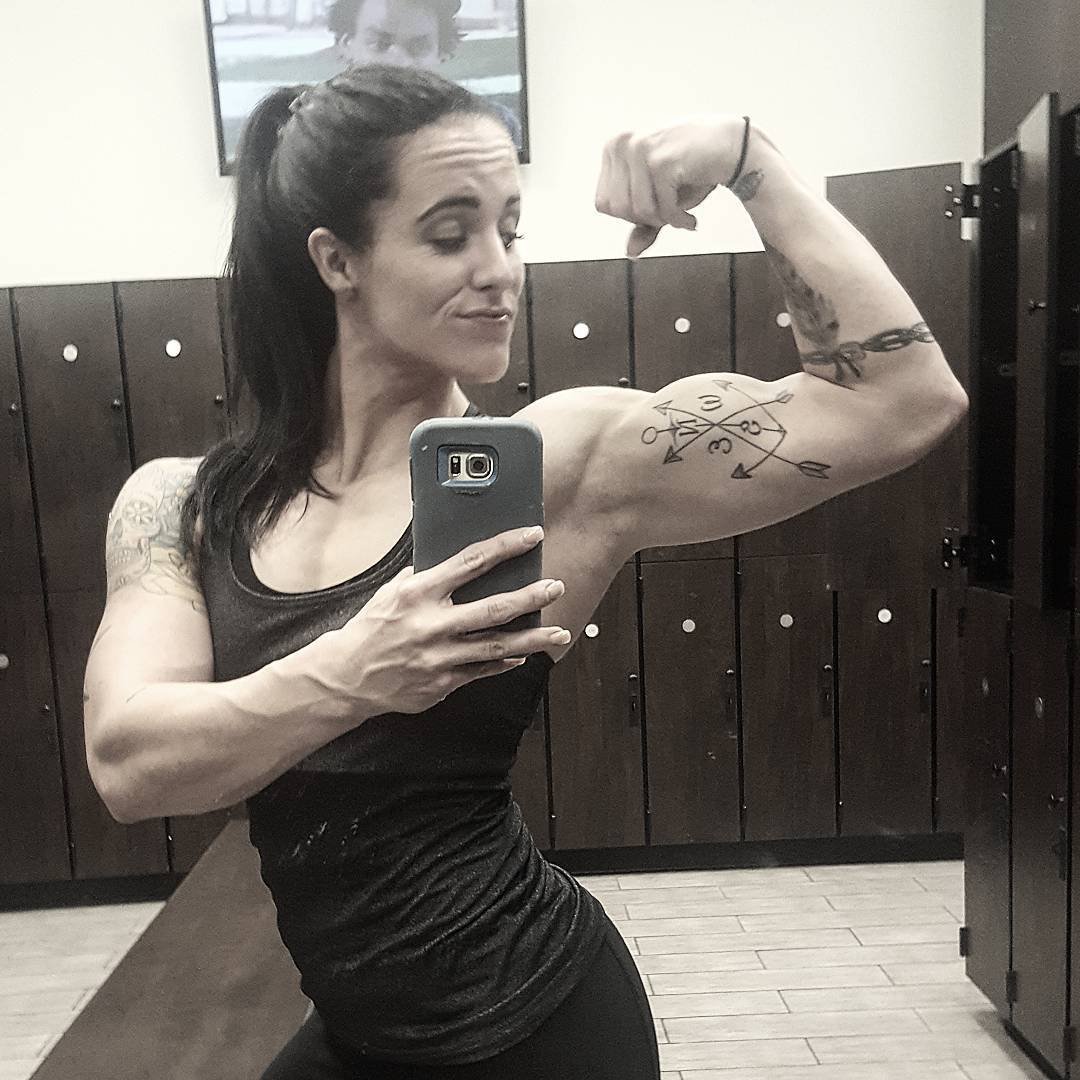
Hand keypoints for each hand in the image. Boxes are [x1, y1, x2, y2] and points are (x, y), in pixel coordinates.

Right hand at [319, 527, 570, 715]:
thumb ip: (423, 575)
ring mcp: (439, 657)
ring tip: (560, 631)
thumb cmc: (372, 628)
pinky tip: (524, 654)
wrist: (346, 677)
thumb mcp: (391, 592)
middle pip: (493, 608)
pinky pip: (483, 670)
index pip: (471, 562)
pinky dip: (505, 661)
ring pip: (497, 646)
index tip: (532, 536)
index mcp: (418, 593)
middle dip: (530, 597)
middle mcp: (431, 624)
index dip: (506, 547)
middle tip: (555, 587)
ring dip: (533, 638)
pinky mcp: (442, 683)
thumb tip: (455, 557)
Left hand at [594, 116, 749, 256]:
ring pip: (639, 211)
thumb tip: (630, 254)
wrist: (732, 146)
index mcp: (614, 147)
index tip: (654, 209)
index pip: (604, 203)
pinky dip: (678, 221)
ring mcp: (641, 149)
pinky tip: (691, 219)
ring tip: (681, 215)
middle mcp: (623, 144)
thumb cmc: (693, 170)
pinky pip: (662, 210)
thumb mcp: (661, 197)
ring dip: (664, 221)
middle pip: (618, 209)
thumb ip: (643, 223)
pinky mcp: (662, 161)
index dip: (629, 215)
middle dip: (646, 219)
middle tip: (669, 213)